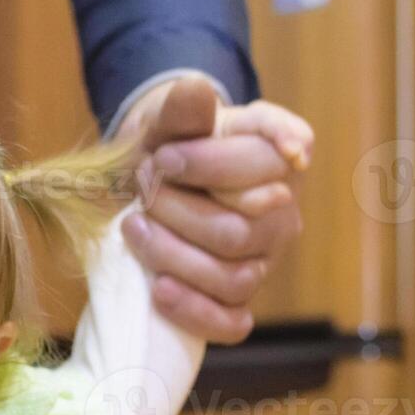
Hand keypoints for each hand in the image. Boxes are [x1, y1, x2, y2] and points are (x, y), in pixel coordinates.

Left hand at [115, 77, 313, 343]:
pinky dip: (196, 312)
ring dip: (172, 257)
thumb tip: (196, 91)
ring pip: (233, 278)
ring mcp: (263, 260)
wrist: (150, 184)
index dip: (207, 165)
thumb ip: (181, 111)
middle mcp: (282, 212)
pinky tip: (159, 291)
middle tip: (142, 193)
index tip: (160, 157)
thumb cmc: (167, 149)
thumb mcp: (169, 123)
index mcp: (279, 159)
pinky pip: (234, 324)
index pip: (264, 166)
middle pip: (239, 231)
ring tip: (133, 229)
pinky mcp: (240, 300)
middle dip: (178, 213)